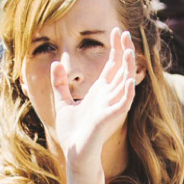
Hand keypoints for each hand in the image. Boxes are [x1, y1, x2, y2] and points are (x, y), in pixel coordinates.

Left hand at [53, 28, 135, 173]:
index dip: (116, 49)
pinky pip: (123, 103)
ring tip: (128, 51)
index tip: (116, 31)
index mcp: (101, 92)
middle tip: (123, 32)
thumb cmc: (72, 131)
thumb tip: (55, 63)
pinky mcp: (111, 118)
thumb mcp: (63, 102)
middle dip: (123, 51)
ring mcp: (112, 107)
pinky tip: (128, 79)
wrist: (75, 151)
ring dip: (128, 67)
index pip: (112, 66)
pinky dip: (126, 92)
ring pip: (125, 83)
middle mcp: (110, 97)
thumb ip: (60, 84)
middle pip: (121, 69)